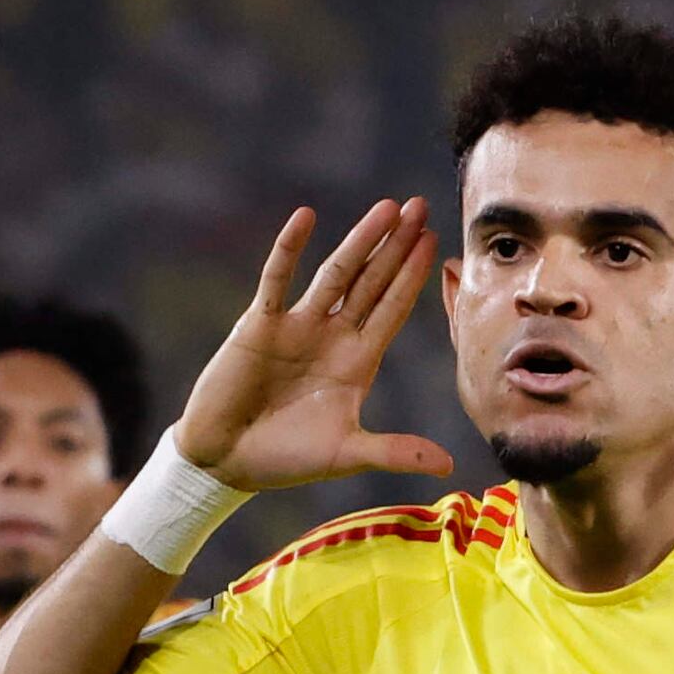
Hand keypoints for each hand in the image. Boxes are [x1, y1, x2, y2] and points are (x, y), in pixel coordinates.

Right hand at [172, 203, 453, 496]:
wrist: (225, 460)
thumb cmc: (284, 460)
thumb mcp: (346, 455)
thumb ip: (395, 453)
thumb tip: (448, 467)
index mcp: (357, 363)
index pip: (393, 310)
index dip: (413, 277)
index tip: (435, 243)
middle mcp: (332, 336)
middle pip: (372, 282)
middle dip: (396, 246)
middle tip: (420, 206)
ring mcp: (297, 326)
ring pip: (336, 274)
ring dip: (360, 241)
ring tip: (386, 208)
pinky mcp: (260, 323)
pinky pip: (277, 278)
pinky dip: (289, 249)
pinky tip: (306, 217)